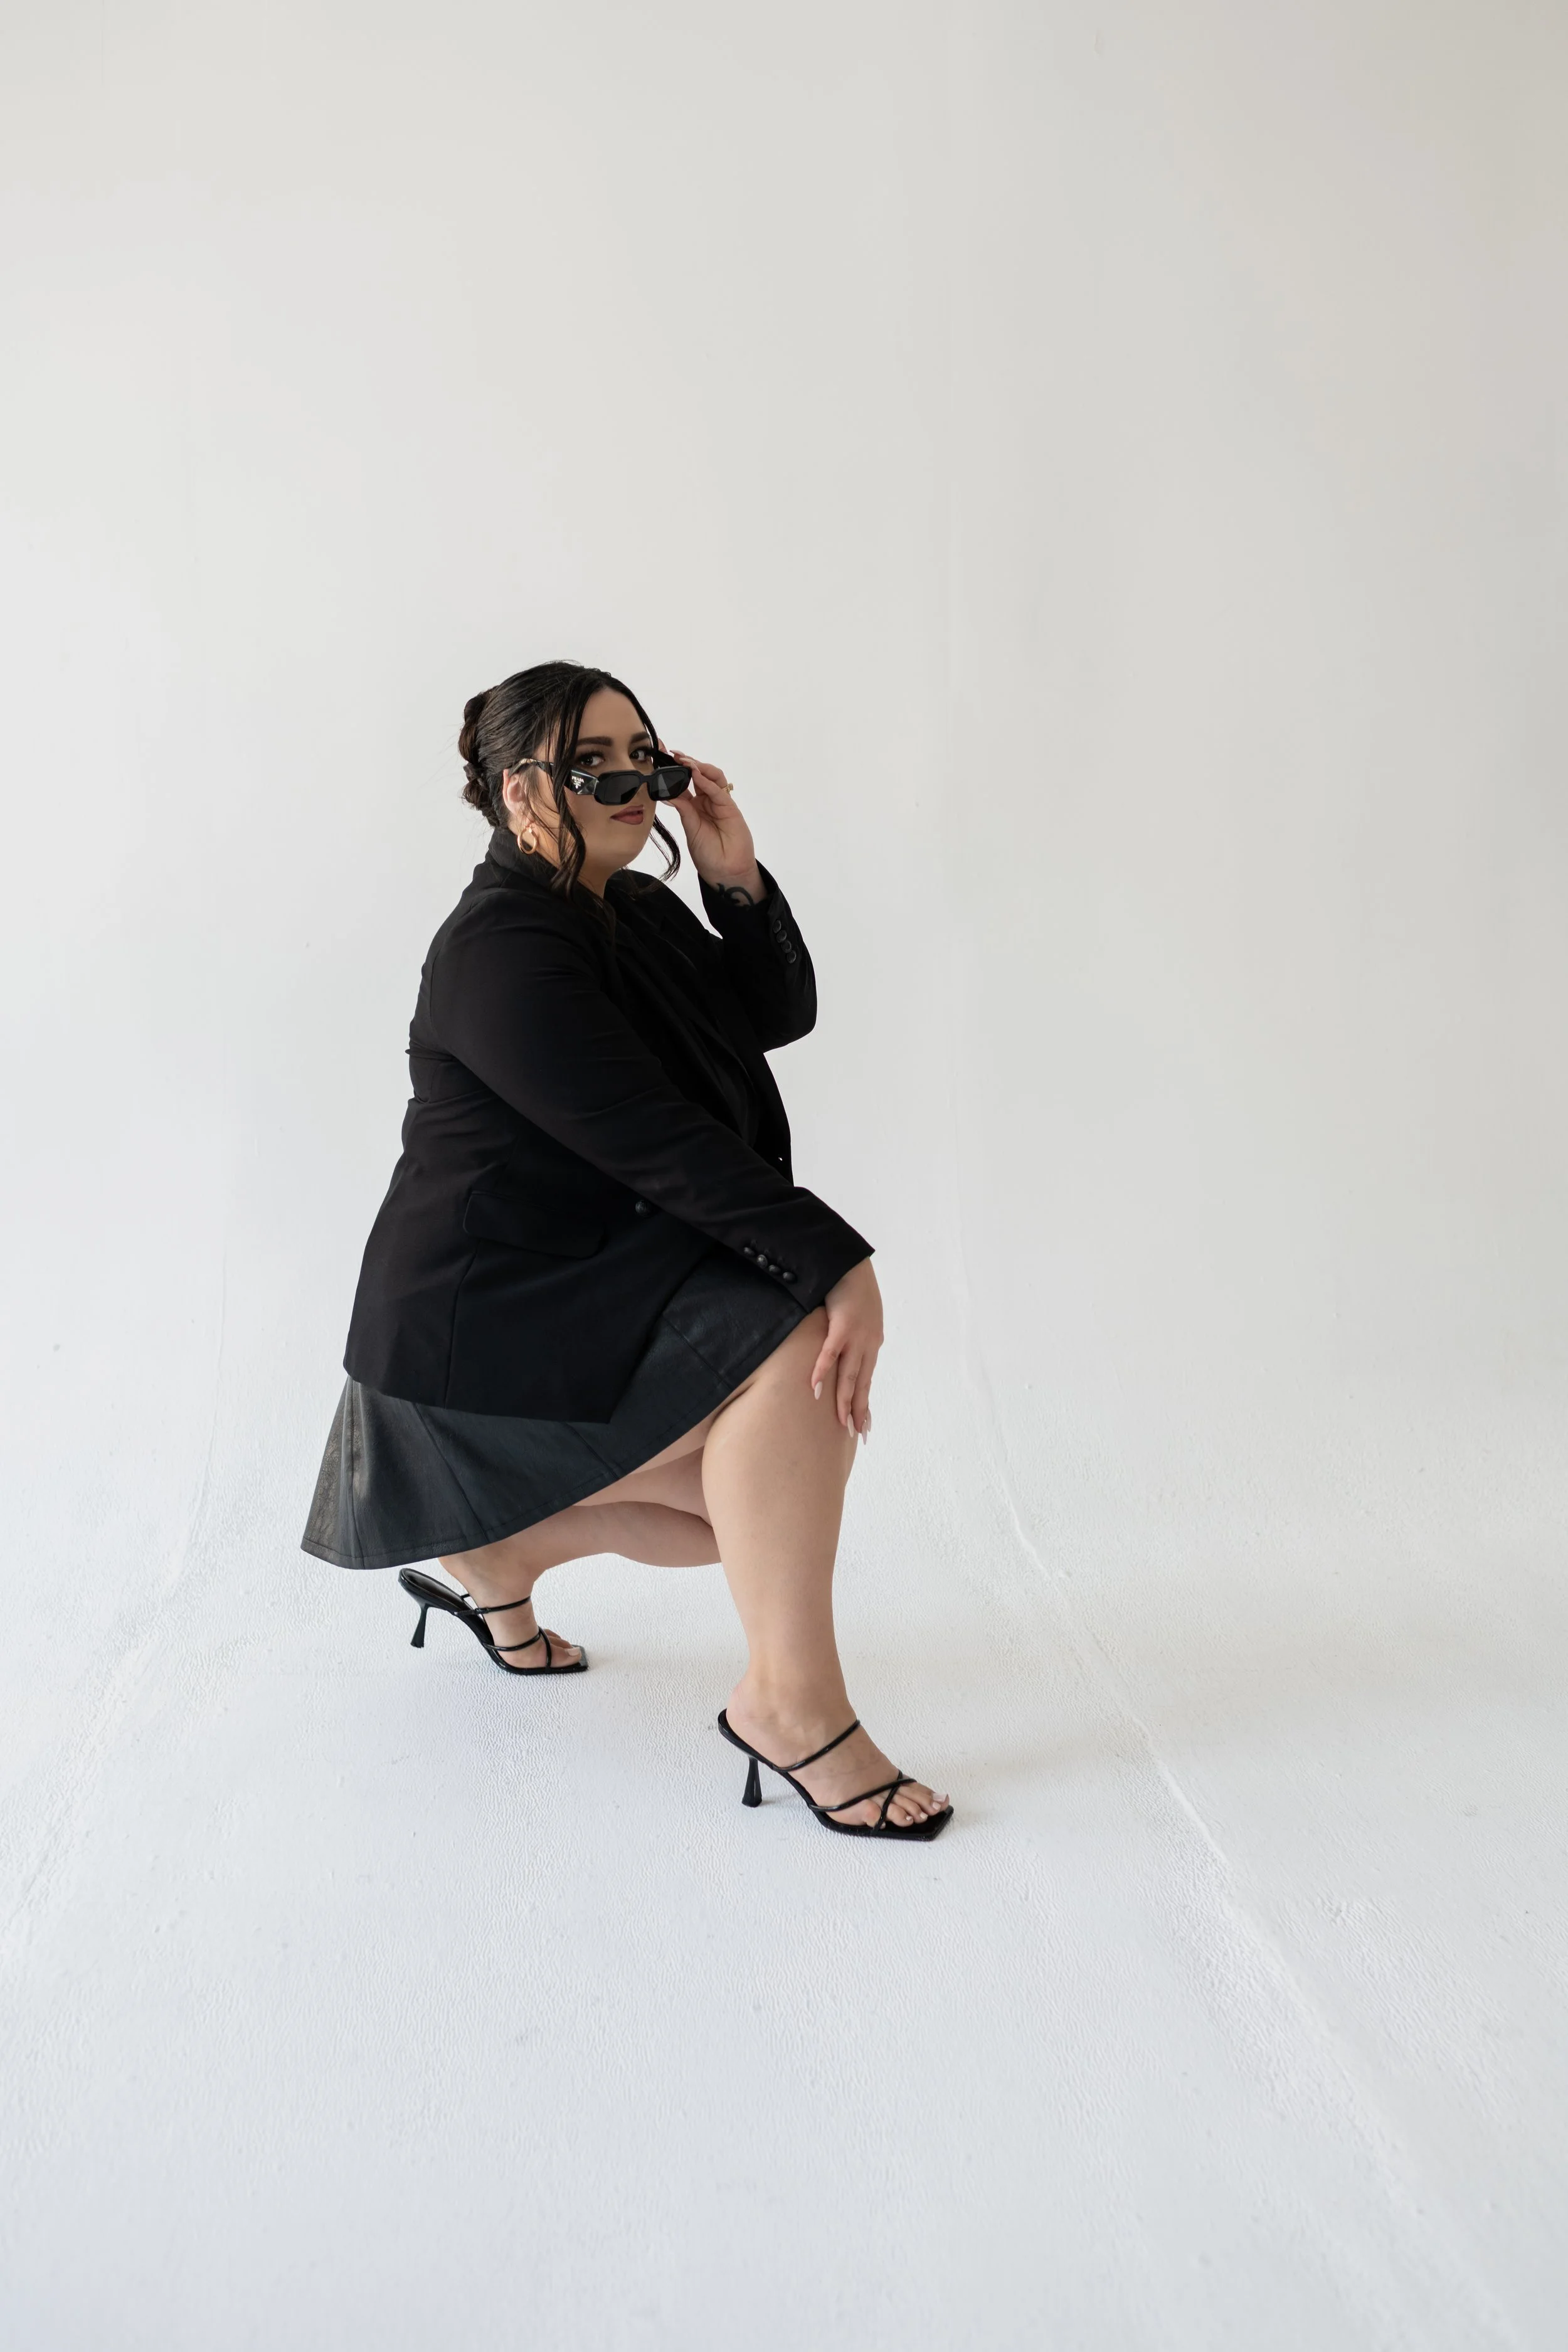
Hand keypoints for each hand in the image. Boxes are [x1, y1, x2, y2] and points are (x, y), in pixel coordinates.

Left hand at [663, 746, 762, 898]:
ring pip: (711, 777)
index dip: (672, 770)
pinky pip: (718, 791)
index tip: (659, 757)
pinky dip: (707, 781)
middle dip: (685, 762)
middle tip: (671, 753)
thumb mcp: (690, 828)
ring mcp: (719, 802)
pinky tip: (696, 775)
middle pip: (698, 774)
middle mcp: (706, 800)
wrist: (725, 872)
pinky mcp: (730, 808)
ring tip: (684, 762)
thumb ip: (683, 809)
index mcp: (693, 806)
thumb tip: (667, 792)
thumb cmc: (707, 854)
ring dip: (698, 767)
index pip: (682, 782)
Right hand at [810, 1259, 882, 1439]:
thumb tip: (836, 1352)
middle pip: (862, 1383)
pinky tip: (816, 1389)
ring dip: (844, 1400)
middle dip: (857, 1411)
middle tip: (855, 1435)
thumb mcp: (852, 1315)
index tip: (863, 1426)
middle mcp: (868, 1343)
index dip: (864, 1403)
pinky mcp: (843, 1324)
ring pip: (850, 1375)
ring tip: (840, 1423)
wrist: (851, 1260)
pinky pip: (831, 1353)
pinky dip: (823, 1371)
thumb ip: (847, 1335)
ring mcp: (857, 1335)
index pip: (867, 1380)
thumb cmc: (849, 1286)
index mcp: (871, 1342)